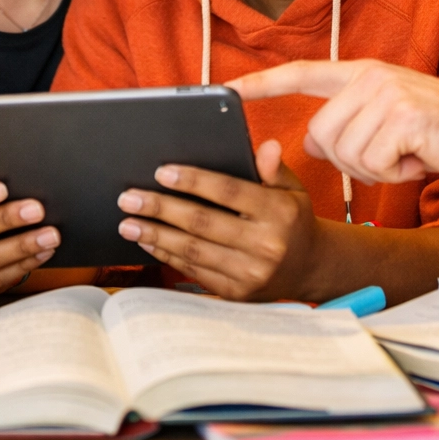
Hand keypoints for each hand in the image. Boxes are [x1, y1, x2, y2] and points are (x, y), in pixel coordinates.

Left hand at [115, 140, 319, 301]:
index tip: (161, 172)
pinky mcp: (238, 293)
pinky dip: (167, 255)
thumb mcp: (292, 189)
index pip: (228, 192)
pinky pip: (195, 271)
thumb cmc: (292, 219)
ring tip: (128, 222)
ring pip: (193, 250)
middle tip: (129, 197)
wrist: (310, 267)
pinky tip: (148, 241)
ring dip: (155, 235)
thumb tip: (266, 146)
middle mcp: (266, 245)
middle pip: (202, 222)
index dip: (192, 180)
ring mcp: (251, 273)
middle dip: (160, 208)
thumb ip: (273, 168)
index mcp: (279, 213)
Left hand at [228, 60, 438, 184]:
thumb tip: (310, 141)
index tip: (228, 89)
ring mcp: (386, 94)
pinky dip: (396, 172)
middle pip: (321, 135)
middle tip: (391, 154)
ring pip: (345, 153)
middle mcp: (370, 77)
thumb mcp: (391, 119)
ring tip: (410, 152)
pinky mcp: (402, 117)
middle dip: (352, 160)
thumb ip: (350, 122)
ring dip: (377, 167)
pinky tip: (420, 157)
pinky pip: (373, 163)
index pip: (300, 73)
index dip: (262, 82)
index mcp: (363, 73)